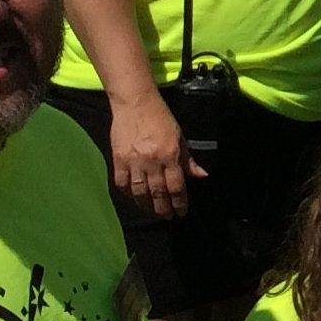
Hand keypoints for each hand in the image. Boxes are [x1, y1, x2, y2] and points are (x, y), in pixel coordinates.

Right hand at [108, 91, 202, 217]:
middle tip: (167, 216)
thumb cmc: (161, 118)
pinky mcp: (118, 159)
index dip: (180, 203)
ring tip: (151, 210)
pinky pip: (122, 183)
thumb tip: (202, 176)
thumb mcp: (180, 137)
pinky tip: (134, 197)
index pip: (177, 186)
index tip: (181, 212)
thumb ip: (189, 160)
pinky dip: (128, 193)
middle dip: (164, 208)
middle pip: (158, 193)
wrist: (135, 103)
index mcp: (170, 155)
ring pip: (139, 192)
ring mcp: (133, 161)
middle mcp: (152, 161)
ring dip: (146, 205)